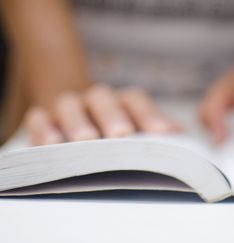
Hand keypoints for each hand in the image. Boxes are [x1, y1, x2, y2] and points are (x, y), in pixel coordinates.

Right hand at [24, 84, 179, 144]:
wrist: (77, 123)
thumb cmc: (114, 133)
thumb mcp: (137, 132)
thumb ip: (158, 134)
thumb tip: (184, 139)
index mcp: (122, 103)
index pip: (136, 100)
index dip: (150, 115)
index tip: (163, 134)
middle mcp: (96, 101)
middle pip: (103, 98)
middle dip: (113, 115)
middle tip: (121, 134)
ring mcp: (68, 108)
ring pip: (70, 104)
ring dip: (78, 120)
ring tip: (85, 139)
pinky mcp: (43, 120)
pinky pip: (39, 119)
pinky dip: (44, 128)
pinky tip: (52, 144)